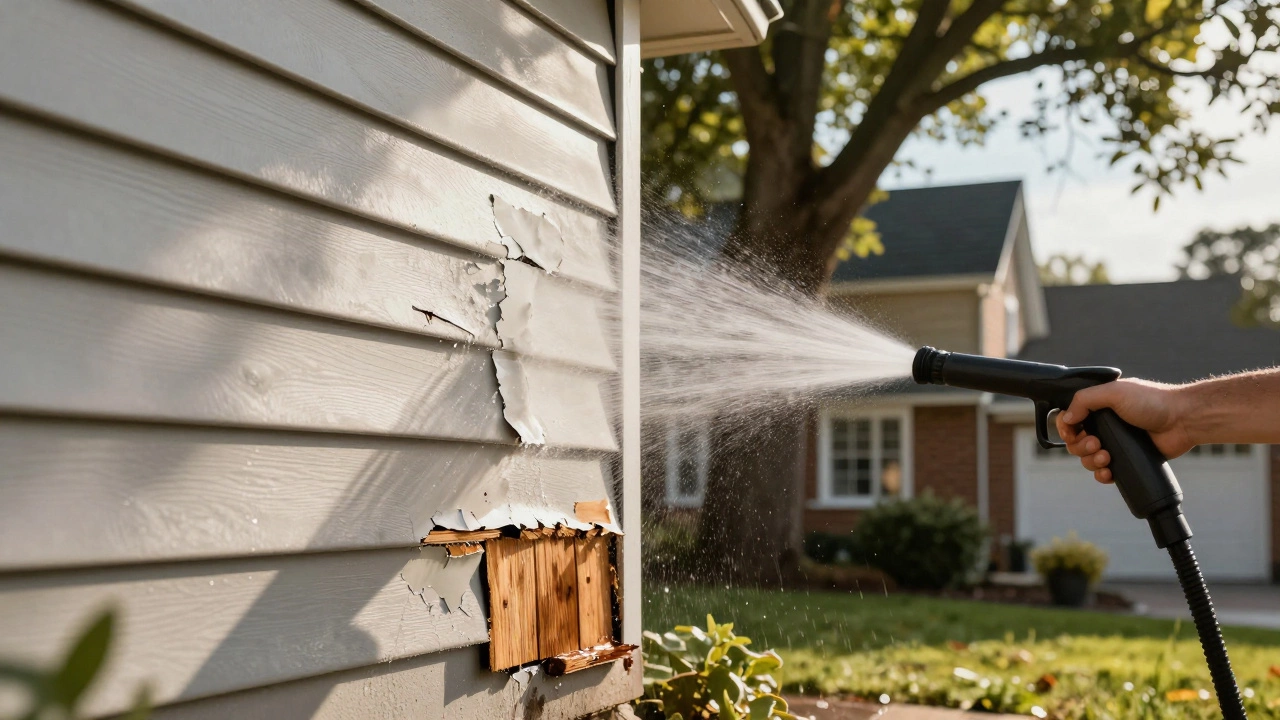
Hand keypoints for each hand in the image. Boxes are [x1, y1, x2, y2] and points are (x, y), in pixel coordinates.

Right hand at [1054, 378, 1194, 483]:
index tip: (1072, 434)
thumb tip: (1066, 417)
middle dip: (1080, 447)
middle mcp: (1105, 425)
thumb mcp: (1114, 392)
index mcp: (1099, 407)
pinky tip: (1108, 472)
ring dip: (1091, 461)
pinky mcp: (1127, 459)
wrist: (1182, 420)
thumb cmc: (1152, 401)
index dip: (1066, 429)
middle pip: (1076, 442)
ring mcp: (1116, 443)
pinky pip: (1105, 472)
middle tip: (1096, 444)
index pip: (1071, 419)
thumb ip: (1085, 400)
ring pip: (1088, 459)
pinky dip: (1102, 474)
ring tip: (1106, 457)